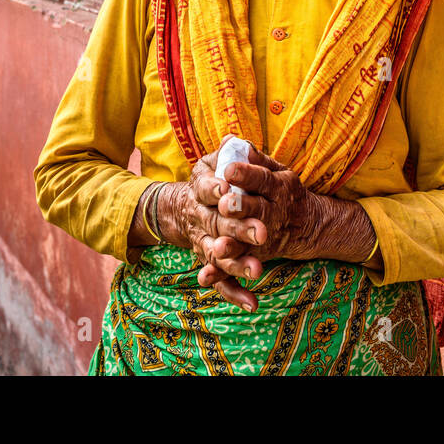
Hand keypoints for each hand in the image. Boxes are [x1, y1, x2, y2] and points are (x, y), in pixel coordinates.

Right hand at [157, 150, 262, 311]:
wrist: (181, 209)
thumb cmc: (209, 181)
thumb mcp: (212, 162)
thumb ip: (227, 153)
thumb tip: (235, 140)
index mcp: (199, 189)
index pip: (204, 187)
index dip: (213, 188)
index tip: (225, 189)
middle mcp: (199, 216)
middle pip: (217, 223)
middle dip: (238, 229)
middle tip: (262, 233)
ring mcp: (202, 241)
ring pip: (217, 254)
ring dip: (237, 263)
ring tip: (257, 270)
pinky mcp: (210, 261)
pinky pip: (220, 280)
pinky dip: (234, 292)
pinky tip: (252, 303)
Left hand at [215, 146, 328, 261]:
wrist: (305, 224)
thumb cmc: (281, 189)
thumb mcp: (275, 170)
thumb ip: (253, 158)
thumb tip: (230, 140)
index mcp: (279, 186)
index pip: (262, 178)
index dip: (246, 174)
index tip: (229, 169)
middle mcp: (276, 211)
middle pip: (258, 209)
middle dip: (241, 208)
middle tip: (224, 204)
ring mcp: (268, 235)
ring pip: (250, 241)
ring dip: (234, 245)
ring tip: (218, 247)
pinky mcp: (259, 254)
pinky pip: (242, 263)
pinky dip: (227, 272)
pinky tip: (209, 273)